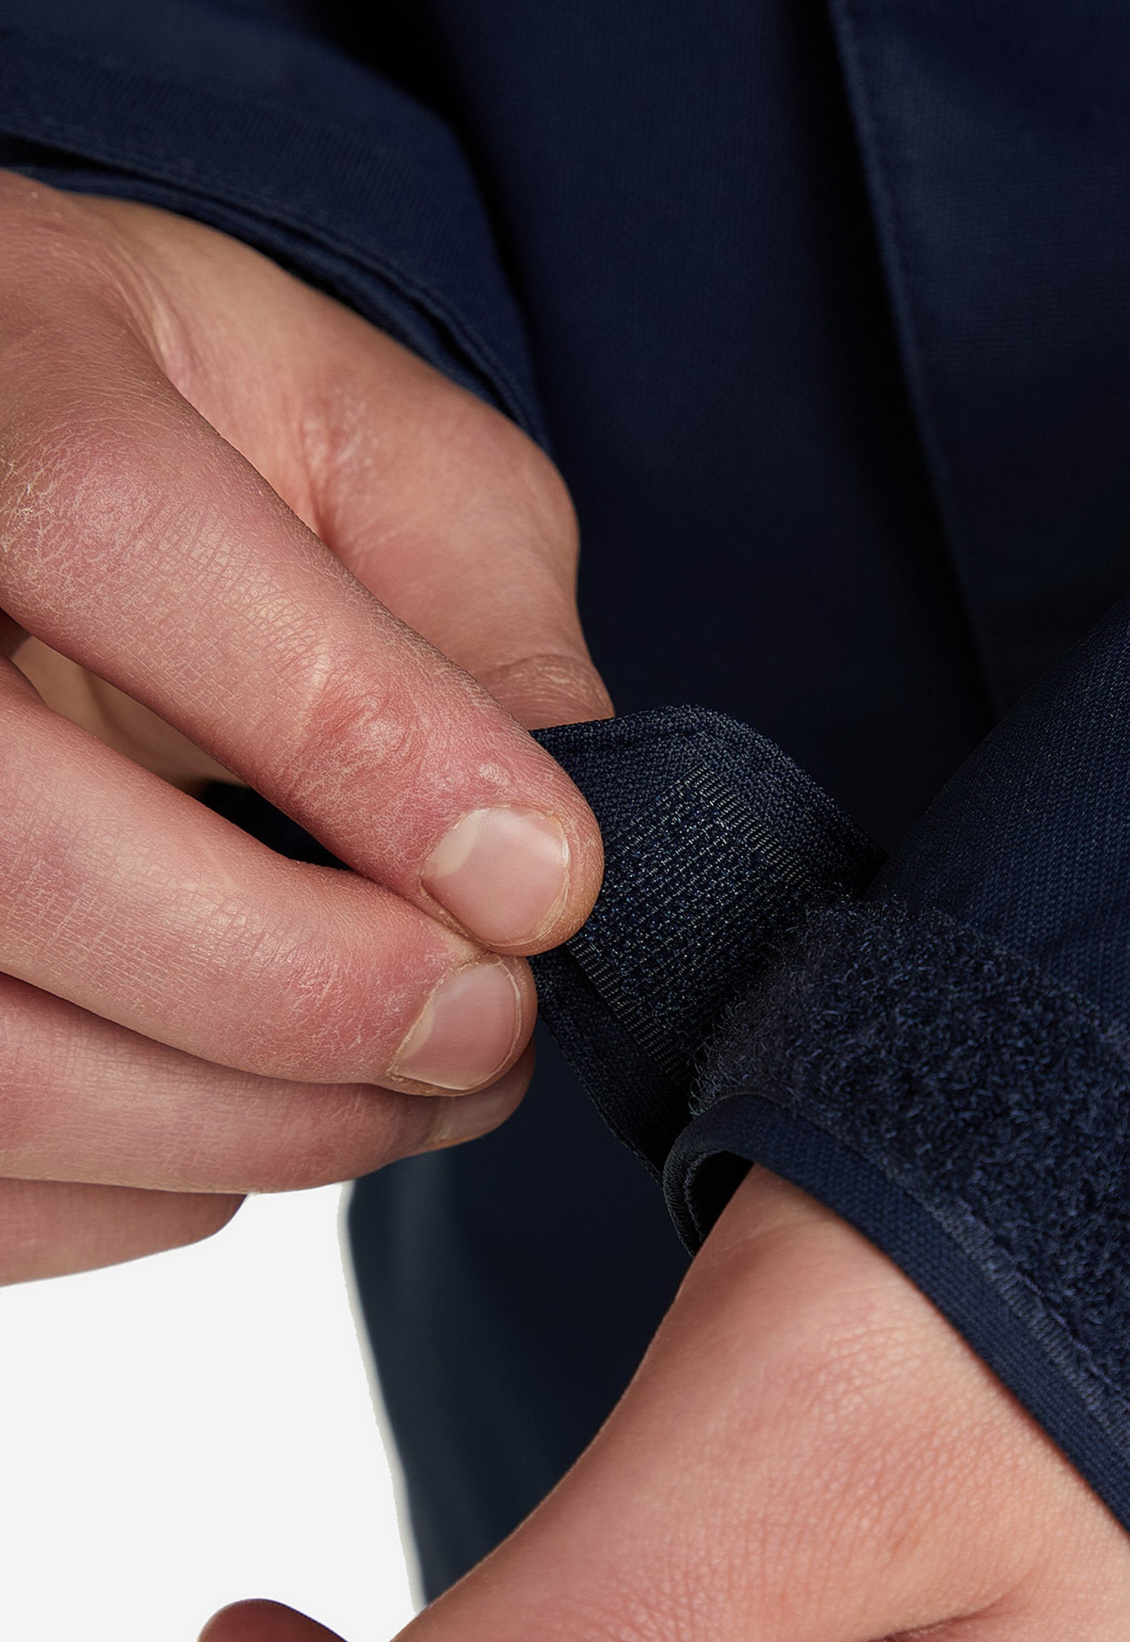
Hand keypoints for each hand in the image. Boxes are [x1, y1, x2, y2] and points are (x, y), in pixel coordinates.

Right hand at [0, 174, 606, 1281]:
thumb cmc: (172, 438)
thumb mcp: (355, 437)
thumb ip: (472, 603)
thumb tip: (550, 863)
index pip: (114, 536)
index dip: (366, 744)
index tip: (543, 888)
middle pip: (21, 850)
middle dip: (312, 993)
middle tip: (487, 1031)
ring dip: (249, 1127)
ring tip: (405, 1090)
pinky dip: (140, 1190)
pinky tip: (242, 1114)